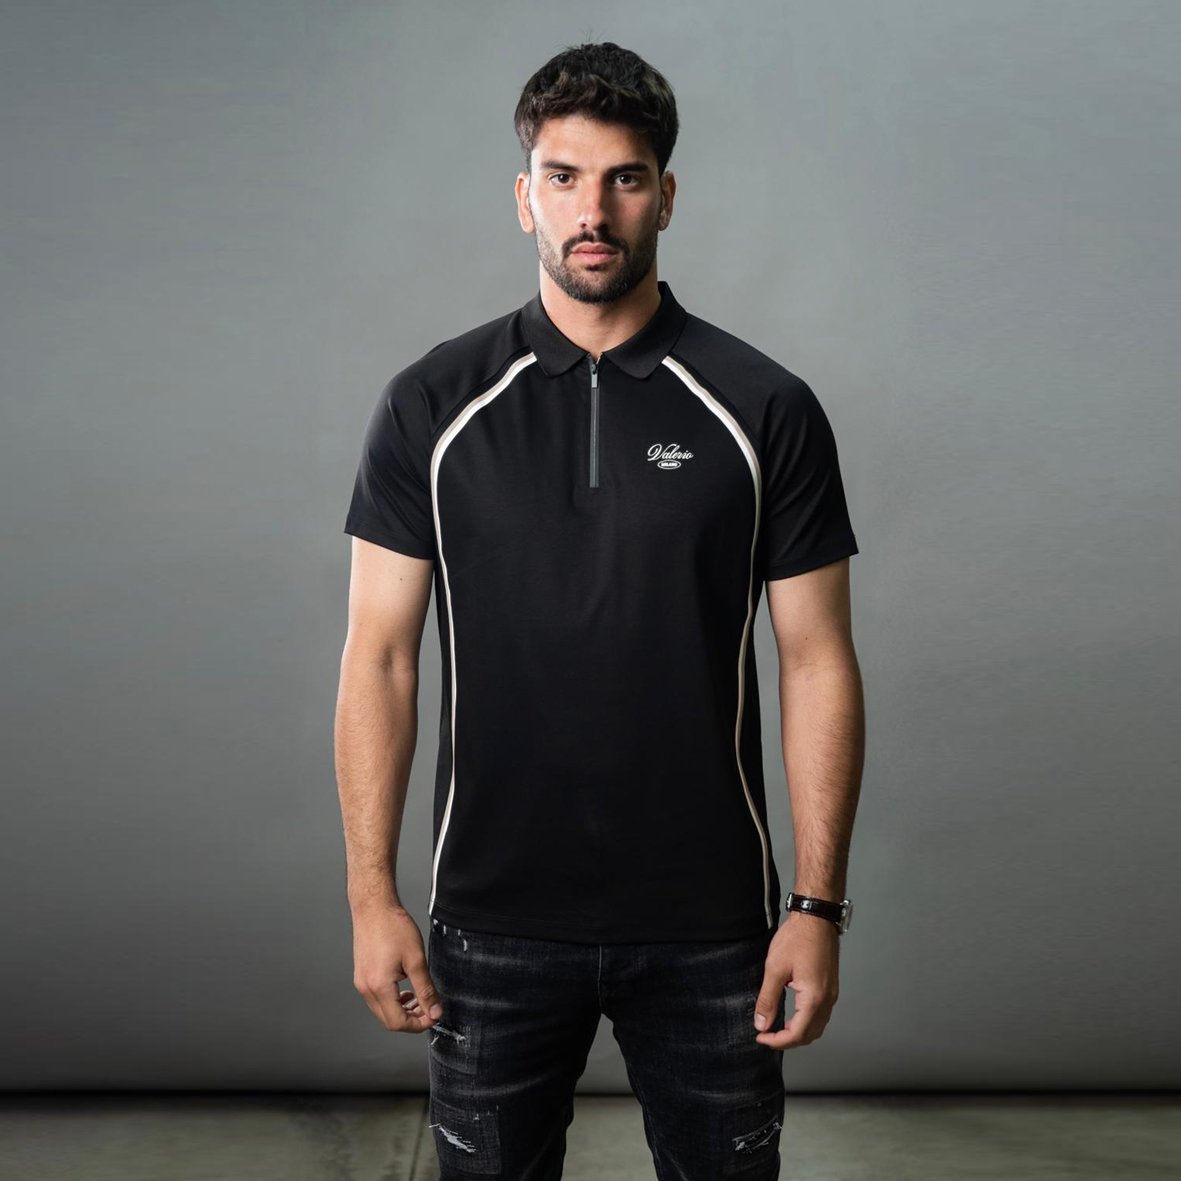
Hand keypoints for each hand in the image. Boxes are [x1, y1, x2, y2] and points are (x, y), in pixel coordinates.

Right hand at [351, 903, 444, 1033]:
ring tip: (420, 998)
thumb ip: (426, 989)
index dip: (419, 1025)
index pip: (398, 1022)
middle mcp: (366, 988)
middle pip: (388, 1020)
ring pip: (382, 1010)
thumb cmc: (393, 926)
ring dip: (402, 1010)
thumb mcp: (416, 959)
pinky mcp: (362, 975)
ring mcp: (361, 982)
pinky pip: (377, 998)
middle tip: (430, 1008)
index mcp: (379, 987)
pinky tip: (405, 988)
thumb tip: (435, 1011)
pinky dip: (393, 1000)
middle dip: (411, 1020)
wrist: (374, 907)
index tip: (434, 1015)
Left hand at [753, 912, 839, 1048]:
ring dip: (798, 1032)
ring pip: (817, 1026)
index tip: (760, 1038)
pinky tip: (792, 1015)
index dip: (777, 1041)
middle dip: (788, 1040)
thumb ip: (767, 999)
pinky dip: (806, 1021)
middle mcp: (827, 1000)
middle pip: (810, 1035)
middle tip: (767, 1035)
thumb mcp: (775, 969)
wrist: (816, 918)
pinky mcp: (830, 987)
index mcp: (814, 998)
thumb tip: (761, 1023)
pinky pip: (820, 1014)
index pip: (797, 1034)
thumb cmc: (797, 938)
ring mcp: (831, 994)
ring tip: (777, 1028)